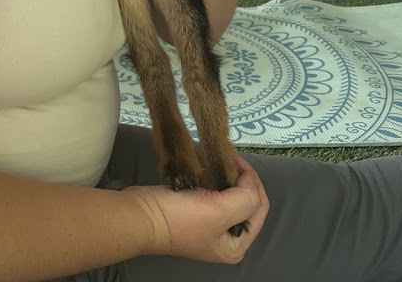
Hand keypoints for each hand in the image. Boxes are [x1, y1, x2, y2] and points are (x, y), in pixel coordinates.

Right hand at [128, 154, 268, 264]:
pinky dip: (214, 176)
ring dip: (227, 175)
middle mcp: (226, 236)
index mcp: (237, 245)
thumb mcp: (220, 211)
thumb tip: (249, 181)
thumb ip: (246, 198)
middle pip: (246, 200)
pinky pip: (213, 190)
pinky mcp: (195, 209)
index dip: (253, 181)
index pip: (260, 208)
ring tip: (220, 158)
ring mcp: (210, 223)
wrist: (141, 216)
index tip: (236, 160)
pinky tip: (207, 165)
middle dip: (241, 178)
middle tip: (228, 157)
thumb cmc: (180, 218)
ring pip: (230, 193)